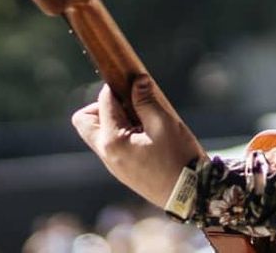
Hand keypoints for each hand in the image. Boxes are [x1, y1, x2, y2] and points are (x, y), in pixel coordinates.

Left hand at [71, 76, 205, 207]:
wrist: (190, 196)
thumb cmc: (178, 159)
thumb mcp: (164, 124)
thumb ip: (146, 100)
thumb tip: (137, 79)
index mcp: (113, 141)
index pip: (104, 102)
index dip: (117, 87)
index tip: (134, 83)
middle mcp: (106, 154)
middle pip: (84, 121)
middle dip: (102, 106)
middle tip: (130, 103)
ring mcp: (112, 165)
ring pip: (96, 134)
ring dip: (112, 120)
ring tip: (141, 118)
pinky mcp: (122, 171)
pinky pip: (110, 146)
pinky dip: (119, 134)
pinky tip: (145, 133)